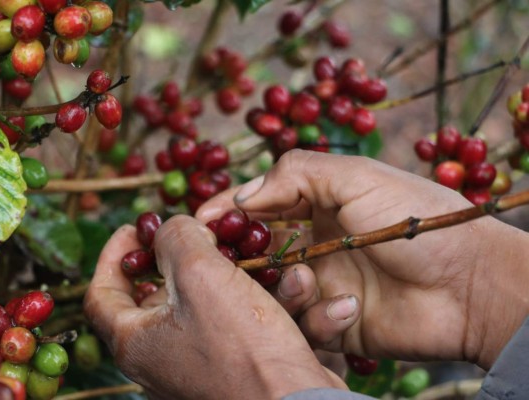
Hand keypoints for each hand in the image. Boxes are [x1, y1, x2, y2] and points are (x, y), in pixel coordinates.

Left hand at [84, 215, 344, 399]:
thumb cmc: (242, 346)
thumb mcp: (201, 273)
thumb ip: (176, 237)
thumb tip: (172, 228)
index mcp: (135, 342)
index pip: (101, 292)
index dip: (115, 253)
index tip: (136, 228)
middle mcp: (159, 359)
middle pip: (156, 294)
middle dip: (180, 257)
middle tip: (198, 235)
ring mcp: (194, 368)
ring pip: (202, 304)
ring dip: (229, 274)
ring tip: (251, 256)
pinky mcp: (231, 370)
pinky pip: (234, 323)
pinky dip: (254, 299)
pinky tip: (284, 283)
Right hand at [198, 149, 528, 368]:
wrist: (471, 284)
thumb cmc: (416, 220)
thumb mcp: (356, 176)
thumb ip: (296, 174)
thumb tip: (242, 195)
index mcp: (317, 203)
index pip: (257, 205)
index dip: (225, 212)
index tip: (196, 223)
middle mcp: (313, 242)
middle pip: (255, 250)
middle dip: (237, 257)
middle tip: (222, 263)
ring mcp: (322, 283)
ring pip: (271, 291)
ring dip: (283, 288)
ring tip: (308, 282)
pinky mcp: (334, 322)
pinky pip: (302, 324)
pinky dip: (317, 317)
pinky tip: (348, 308)